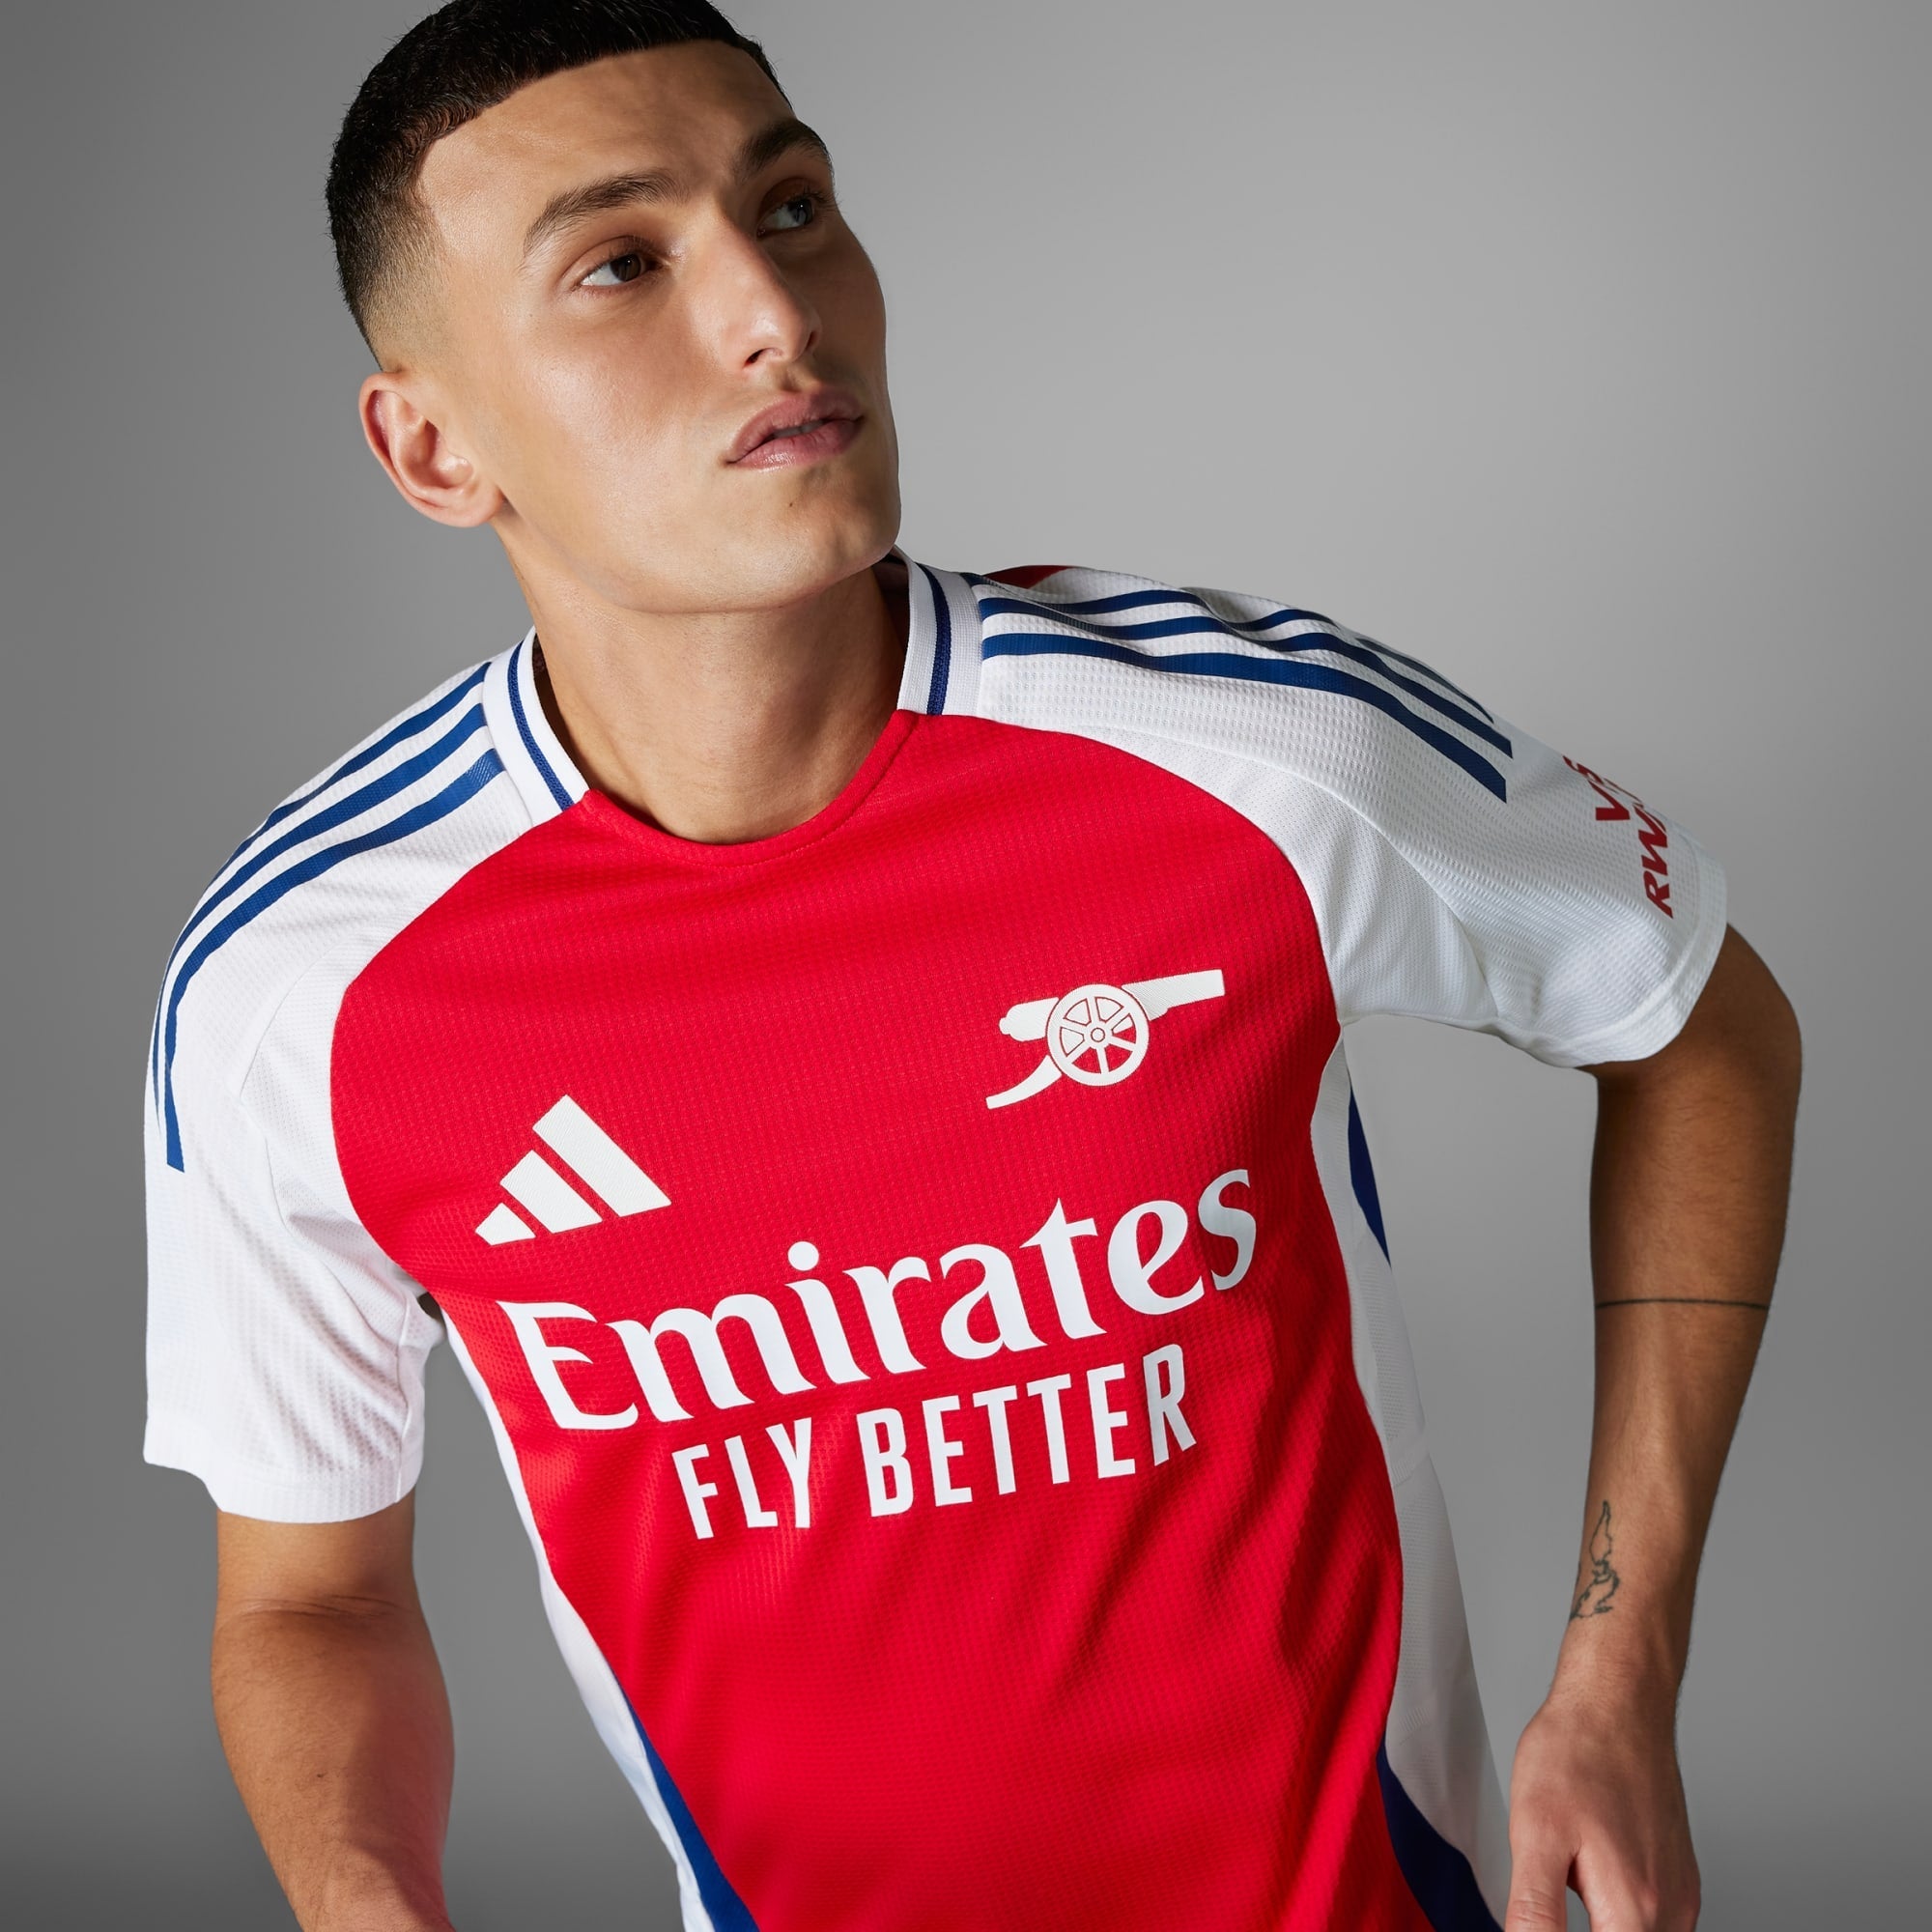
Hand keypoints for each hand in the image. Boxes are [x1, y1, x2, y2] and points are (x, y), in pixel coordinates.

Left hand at [1505, 1686, 1699, 1929]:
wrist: (1617, 1700)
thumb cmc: (1576, 1752)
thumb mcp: (1534, 1835)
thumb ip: (1535, 1911)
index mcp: (1634, 1910)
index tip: (1543, 1918)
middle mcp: (1669, 1910)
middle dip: (1585, 1928)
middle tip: (1553, 1888)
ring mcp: (1679, 1893)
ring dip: (1603, 1926)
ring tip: (1568, 1877)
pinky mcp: (1679, 1875)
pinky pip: (1652, 1919)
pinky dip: (1618, 1912)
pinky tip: (1589, 1871)